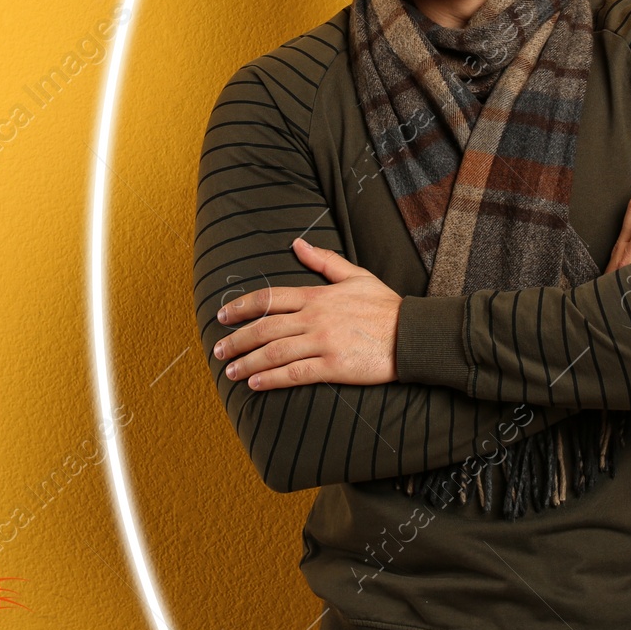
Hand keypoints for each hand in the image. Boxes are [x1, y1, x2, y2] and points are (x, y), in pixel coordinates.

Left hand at [213, 238, 401, 390]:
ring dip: (247, 363)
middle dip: (237, 339)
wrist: (412, 334)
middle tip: (218, 350)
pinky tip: (256, 385)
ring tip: (230, 371)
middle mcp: (315, 318)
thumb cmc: (386, 306)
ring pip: (274, 352)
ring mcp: (323, 342)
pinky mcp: (334, 366)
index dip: (242, 306)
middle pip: (265, 328)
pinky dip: (271, 380)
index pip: (270, 298)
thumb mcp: (356, 275)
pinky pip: (294, 373)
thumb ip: (324, 261)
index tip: (222, 316)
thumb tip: (297, 244)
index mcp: (317, 295)